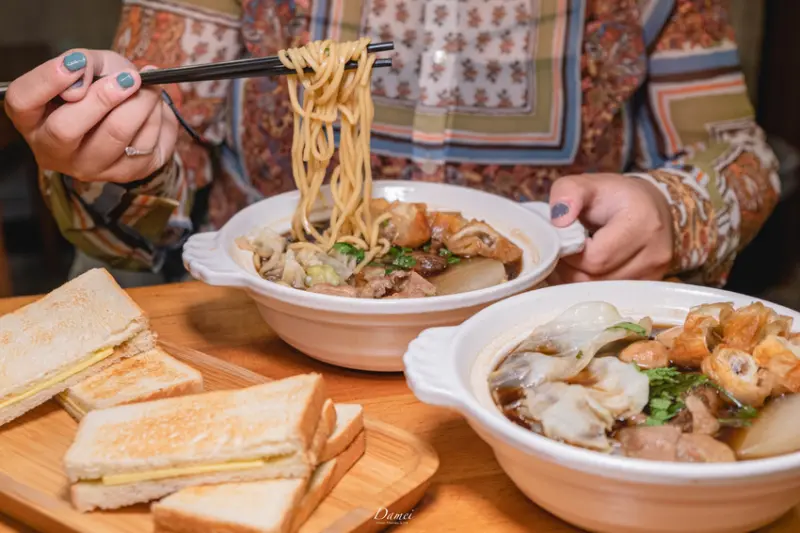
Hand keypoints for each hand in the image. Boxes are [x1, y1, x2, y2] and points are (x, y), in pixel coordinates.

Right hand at [4, 49, 177, 182]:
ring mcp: (87, 168)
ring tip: (150, 89)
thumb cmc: (101, 86)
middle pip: (65, 129)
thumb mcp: (91, 64)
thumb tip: (80, 75)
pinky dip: (156, 121)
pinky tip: (155, 109)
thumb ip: (84, 63)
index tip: (77, 62)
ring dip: (140, 106)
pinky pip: (143, 148)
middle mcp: (52, 150)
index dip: (48, 80)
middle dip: (103, 98)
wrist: (132, 113)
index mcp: (31, 118)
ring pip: (113, 137)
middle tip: (131, 78)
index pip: (23, 101)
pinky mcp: (122, 175)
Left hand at [547, 173, 673, 282]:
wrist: (649, 206)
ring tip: (572, 259)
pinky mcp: (649, 285)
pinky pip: (611, 296)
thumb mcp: (587, 185)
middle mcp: (654, 253)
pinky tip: (585, 269)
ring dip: (578, 279)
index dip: (570, 254)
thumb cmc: (614, 196)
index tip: (563, 241)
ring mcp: (655, 273)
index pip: (596, 257)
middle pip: (596, 279)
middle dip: (570, 269)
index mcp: (642, 223)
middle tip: (561, 252)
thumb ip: (567, 193)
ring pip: (601, 291)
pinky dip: (591, 286)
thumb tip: (558, 220)